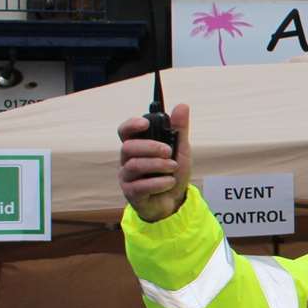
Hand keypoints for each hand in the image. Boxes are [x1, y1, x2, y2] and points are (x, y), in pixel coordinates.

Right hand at [117, 103, 190, 221]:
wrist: (174, 202)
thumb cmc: (172, 173)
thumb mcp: (181, 150)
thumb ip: (179, 130)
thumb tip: (182, 106)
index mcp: (137, 147)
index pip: (125, 131)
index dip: (131, 125)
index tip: (145, 123)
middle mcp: (128, 160)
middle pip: (128, 147)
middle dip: (149, 147)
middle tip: (168, 151)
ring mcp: (127, 177)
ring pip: (133, 165)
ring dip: (157, 165)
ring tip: (173, 167)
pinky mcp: (131, 194)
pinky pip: (140, 186)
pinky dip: (158, 183)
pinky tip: (169, 182)